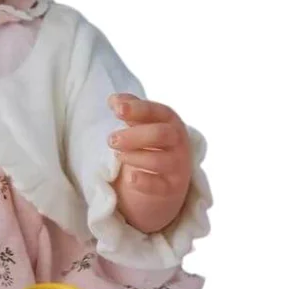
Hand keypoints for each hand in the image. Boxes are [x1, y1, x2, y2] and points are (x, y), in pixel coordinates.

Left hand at [108, 94, 191, 234]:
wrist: (166, 180)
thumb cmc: (151, 144)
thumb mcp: (142, 124)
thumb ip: (129, 109)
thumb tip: (113, 100)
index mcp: (170, 122)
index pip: (158, 111)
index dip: (138, 109)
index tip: (116, 109)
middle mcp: (178, 142)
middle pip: (161, 134)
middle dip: (135, 135)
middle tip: (111, 139)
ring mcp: (177, 166)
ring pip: (159, 160)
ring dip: (135, 157)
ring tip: (117, 156)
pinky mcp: (171, 188)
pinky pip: (160, 187)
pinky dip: (145, 183)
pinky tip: (130, 178)